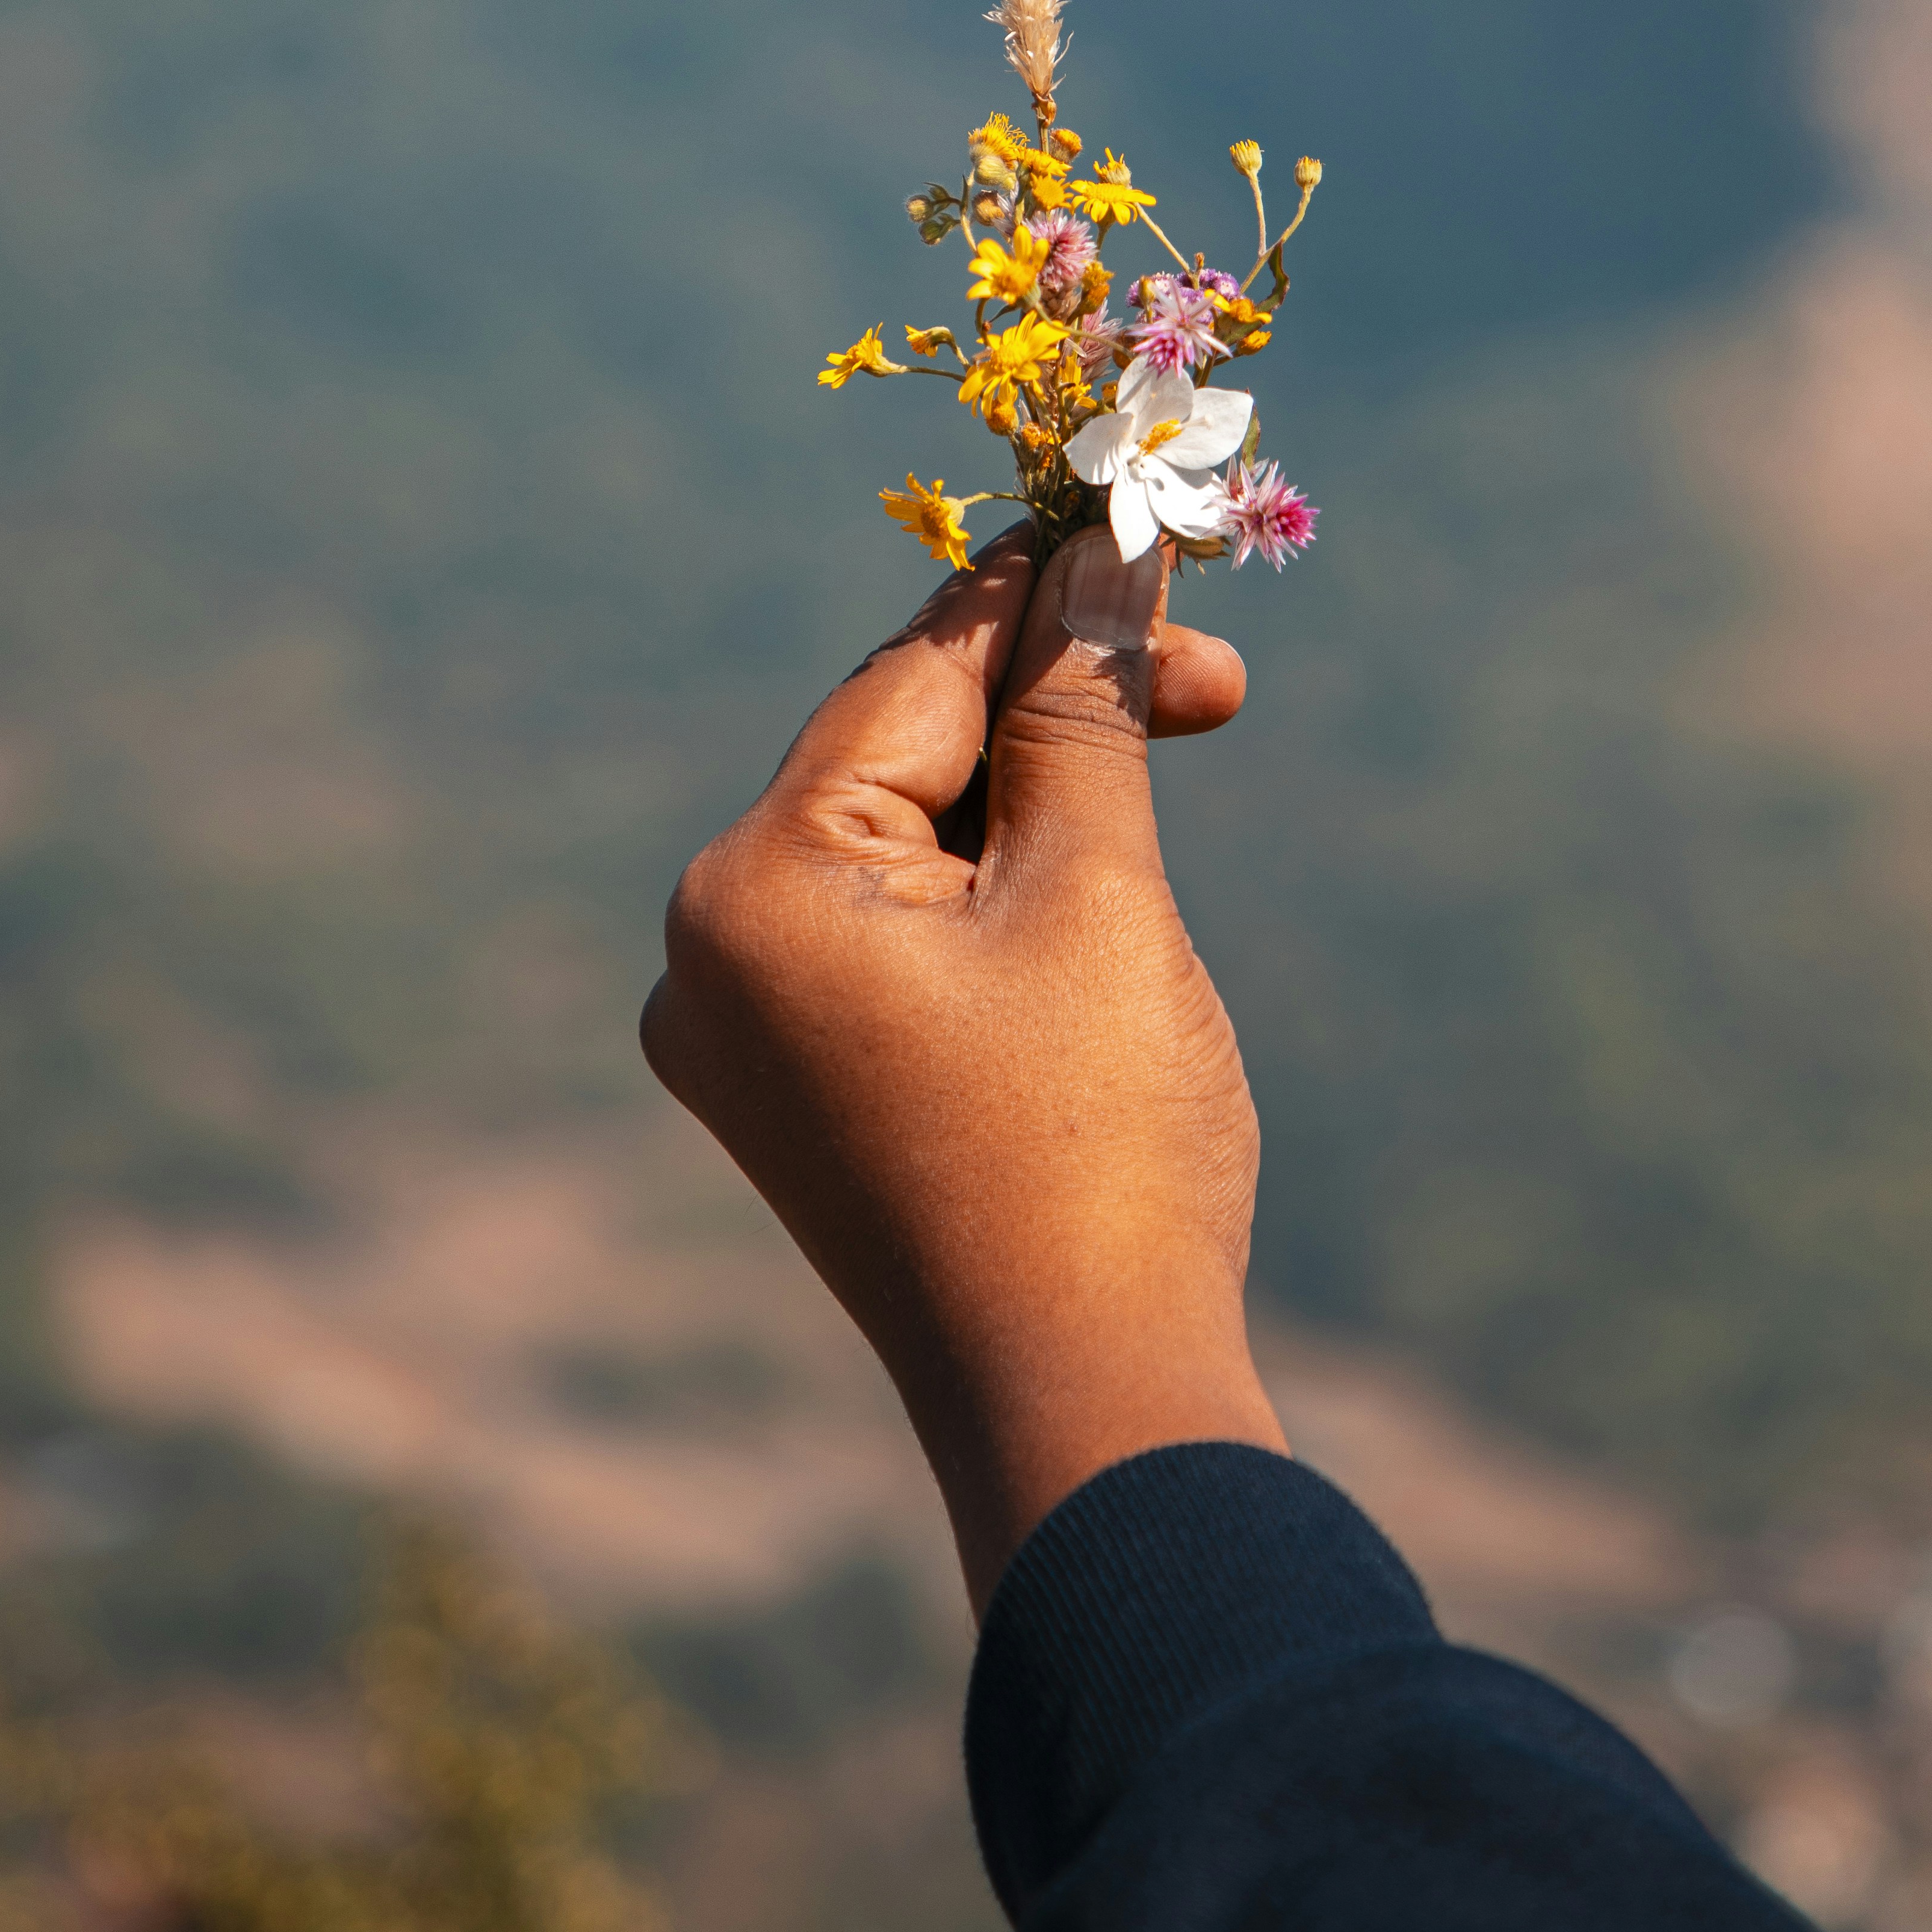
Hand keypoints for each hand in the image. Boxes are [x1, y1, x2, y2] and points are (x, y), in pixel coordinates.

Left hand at [642, 524, 1286, 1609]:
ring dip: (1040, 796)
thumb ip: (1089, 707)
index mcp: (750, 888)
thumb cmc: (1099, 1142)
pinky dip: (998, 885)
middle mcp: (710, 950)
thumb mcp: (1099, 888)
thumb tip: (1109, 549)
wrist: (1089, 1402)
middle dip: (1059, 708)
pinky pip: (896, 931)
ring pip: (910, 839)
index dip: (1044, 599)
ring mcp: (744, 1032)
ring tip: (1179, 767)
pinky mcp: (802, 1090)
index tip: (1149, 530)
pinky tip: (1098, 871)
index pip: (912, 678)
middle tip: (1221, 677)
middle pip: (902, 753)